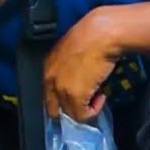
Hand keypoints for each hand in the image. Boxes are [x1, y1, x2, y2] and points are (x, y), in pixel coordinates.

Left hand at [43, 7, 118, 121]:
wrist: (100, 34)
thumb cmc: (91, 37)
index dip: (62, 100)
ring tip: (97, 96)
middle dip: (71, 109)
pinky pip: (82, 115)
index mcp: (48, 67)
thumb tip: (79, 78)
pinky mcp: (75, 96)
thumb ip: (69, 67)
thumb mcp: (72, 51)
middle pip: (55, 108)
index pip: (48, 94)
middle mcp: (50, 79)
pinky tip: (101, 96)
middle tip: (86, 103)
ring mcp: (61, 89)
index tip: (78, 97)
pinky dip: (93, 110)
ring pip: (70, 113)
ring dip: (85, 109)